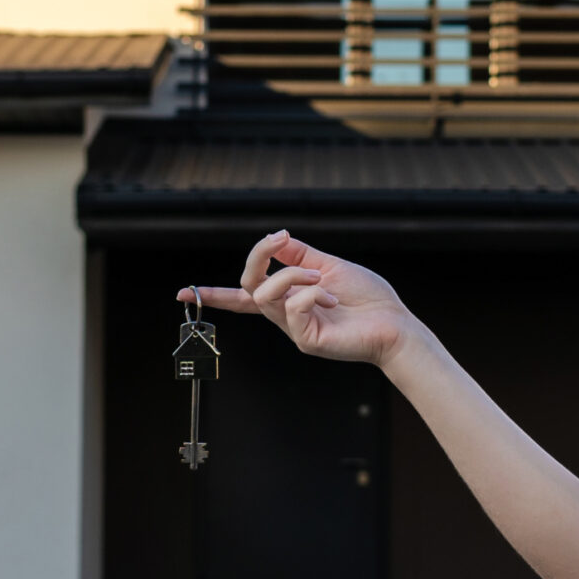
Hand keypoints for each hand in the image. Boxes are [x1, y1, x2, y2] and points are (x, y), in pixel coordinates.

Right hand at [179, 230, 419, 367]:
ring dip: (295, 274)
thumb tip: (276, 238)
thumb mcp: (331, 266)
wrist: (395, 324)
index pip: (245, 296)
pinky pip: (293, 306)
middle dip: (258, 256)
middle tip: (280, 241)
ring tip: (324, 280)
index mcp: (289, 298)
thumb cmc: (369, 299)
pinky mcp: (306, 340)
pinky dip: (312, 292)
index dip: (215, 293)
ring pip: (267, 292)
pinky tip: (332, 298)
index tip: (183, 291)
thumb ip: (300, 255)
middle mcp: (286, 315)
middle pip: (249, 285)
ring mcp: (294, 329)